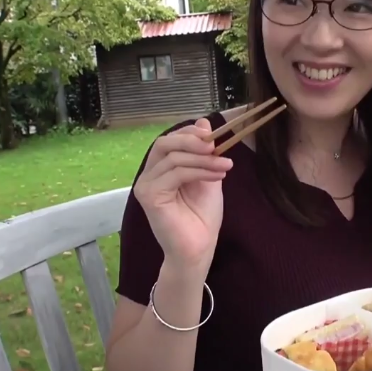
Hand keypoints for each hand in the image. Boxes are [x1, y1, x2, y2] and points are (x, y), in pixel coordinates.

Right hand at [133, 118, 233, 270]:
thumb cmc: (202, 217)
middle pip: (164, 143)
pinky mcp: (149, 196)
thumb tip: (203, 122)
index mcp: (160, 169)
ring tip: (225, 165)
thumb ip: (204, 152)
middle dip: (193, 141)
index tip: (215, 136)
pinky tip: (217, 176)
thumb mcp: (208, 176)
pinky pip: (175, 174)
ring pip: (173, 158)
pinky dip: (199, 170)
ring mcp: (146, 186)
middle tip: (216, 145)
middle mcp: (149, 175)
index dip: (190, 134)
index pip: (169, 141)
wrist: (199, 249)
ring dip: (203, 159)